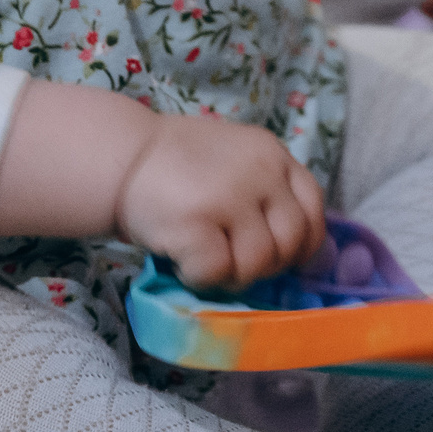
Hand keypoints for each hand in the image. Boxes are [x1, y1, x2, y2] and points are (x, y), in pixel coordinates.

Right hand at [113, 111, 326, 290]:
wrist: (119, 156)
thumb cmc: (174, 164)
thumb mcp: (234, 160)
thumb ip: (264, 190)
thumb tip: (288, 250)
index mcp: (273, 154)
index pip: (313, 207)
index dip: (303, 242)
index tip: (281, 257)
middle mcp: (261, 172)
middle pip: (292, 241)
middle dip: (267, 264)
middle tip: (233, 262)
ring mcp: (231, 196)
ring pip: (257, 262)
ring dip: (231, 274)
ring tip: (205, 259)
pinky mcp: (198, 222)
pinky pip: (217, 272)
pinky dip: (200, 277)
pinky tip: (183, 260)